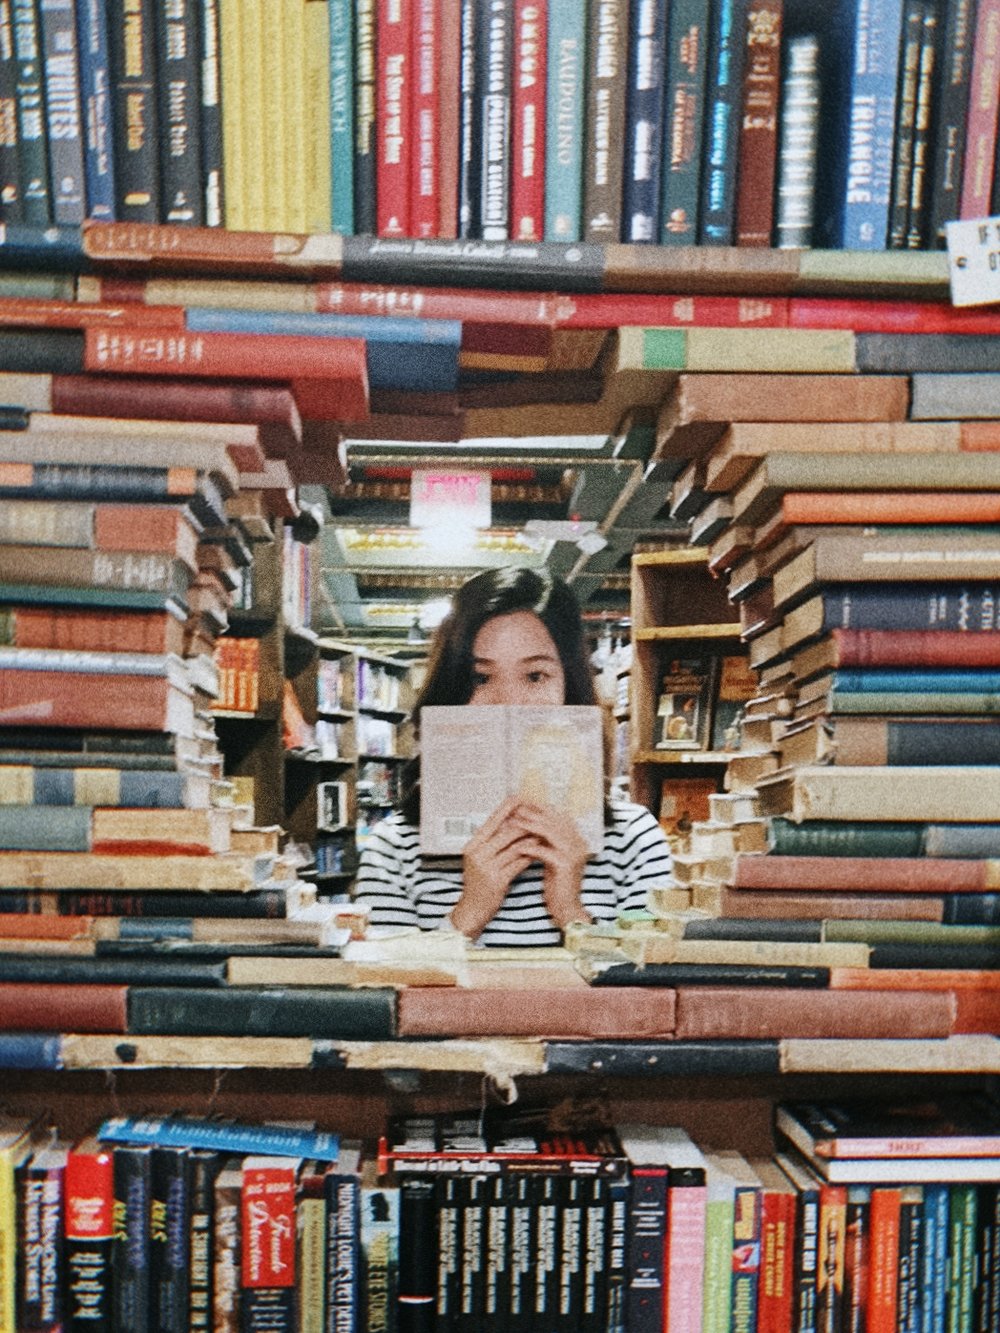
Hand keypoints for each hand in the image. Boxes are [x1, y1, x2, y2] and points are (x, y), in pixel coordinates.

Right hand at [453, 796, 541, 937]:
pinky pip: (519, 863)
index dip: (508, 808)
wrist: (472, 910)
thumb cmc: (478, 884)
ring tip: (544, 833)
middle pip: (506, 831)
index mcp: (473, 845)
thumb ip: (491, 842)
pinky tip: (539, 852)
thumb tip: (511, 822)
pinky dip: (530, 856)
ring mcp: (486, 867)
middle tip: (541, 816)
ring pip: (515, 846)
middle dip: (526, 824)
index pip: (492, 820)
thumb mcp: (480, 859)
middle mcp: (478, 854)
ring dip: (532, 839)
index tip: (522, 798)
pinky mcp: (497, 880)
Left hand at [510, 802, 591, 930]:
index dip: (541, 809)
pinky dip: (529, 848)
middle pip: (554, 820)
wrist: (568, 909)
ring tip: (513, 823)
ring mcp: (574, 853)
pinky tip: (516, 847)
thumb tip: (531, 822)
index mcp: (577, 839)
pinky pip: (544, 851)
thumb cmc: (558, 885)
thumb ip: (548, 842)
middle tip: (515, 809)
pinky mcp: (566, 865)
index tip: (522, 805)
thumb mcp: (553, 858)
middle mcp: (579, 843)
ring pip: (550, 832)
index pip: (559, 816)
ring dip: (529, 826)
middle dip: (533, 813)